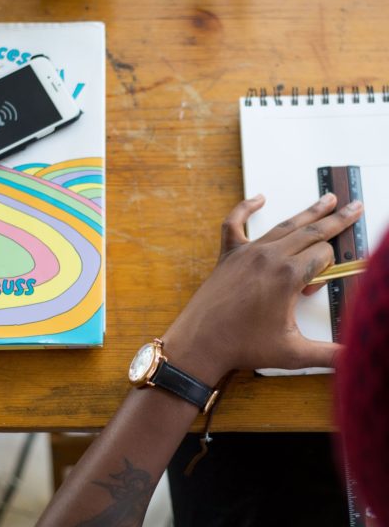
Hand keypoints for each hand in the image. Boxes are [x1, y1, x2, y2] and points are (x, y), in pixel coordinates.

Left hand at [162, 193, 363, 385]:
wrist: (202, 342)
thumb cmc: (243, 346)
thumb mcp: (293, 353)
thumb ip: (330, 354)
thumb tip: (354, 358)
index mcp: (288, 277)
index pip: (324, 256)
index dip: (329, 269)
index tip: (318, 286)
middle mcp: (269, 257)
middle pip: (311, 232)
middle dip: (337, 220)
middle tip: (355, 206)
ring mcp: (247, 252)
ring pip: (284, 225)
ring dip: (308, 212)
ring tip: (327, 199)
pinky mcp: (229, 254)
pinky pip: (234, 223)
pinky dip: (246, 208)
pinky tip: (259, 198)